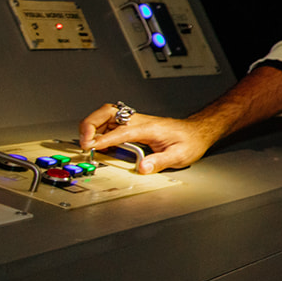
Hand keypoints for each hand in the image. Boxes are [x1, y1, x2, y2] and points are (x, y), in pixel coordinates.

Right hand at [79, 104, 219, 173]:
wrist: (197, 132)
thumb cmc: (190, 141)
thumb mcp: (179, 155)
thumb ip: (160, 161)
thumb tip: (142, 168)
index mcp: (149, 128)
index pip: (121, 131)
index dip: (104, 139)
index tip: (90, 147)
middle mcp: (139, 121)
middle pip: (107, 112)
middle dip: (90, 124)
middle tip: (83, 141)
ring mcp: (135, 121)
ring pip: (105, 115)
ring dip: (92, 126)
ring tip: (86, 143)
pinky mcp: (133, 125)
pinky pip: (110, 123)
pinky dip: (99, 130)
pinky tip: (99, 142)